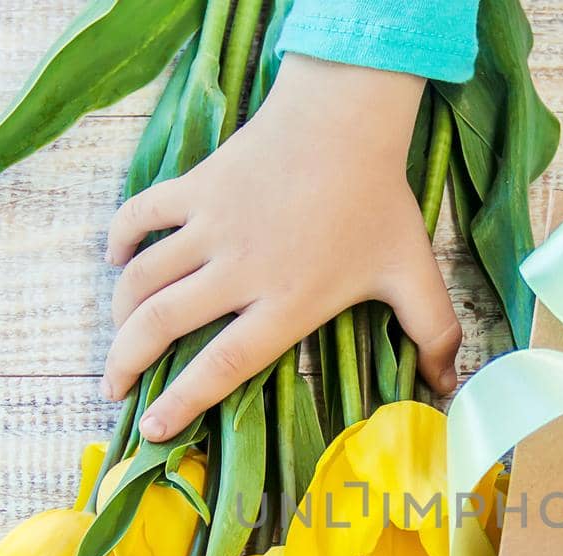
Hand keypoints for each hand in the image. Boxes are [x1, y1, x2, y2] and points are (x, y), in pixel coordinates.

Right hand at [103, 55, 462, 440]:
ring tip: (116, 340)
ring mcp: (212, 226)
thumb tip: (450, 388)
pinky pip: (141, 215)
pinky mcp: (196, 188)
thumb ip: (435, 334)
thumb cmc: (380, 201)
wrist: (346, 119)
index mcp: (286, 301)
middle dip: (126, 363)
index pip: (223, 364)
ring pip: (142, 278)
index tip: (153, 429)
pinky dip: (120, 239)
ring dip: (119, 314)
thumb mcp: (414, 273)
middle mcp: (240, 270)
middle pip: (162, 325)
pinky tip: (116, 259)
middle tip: (113, 390)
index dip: (183, 400)